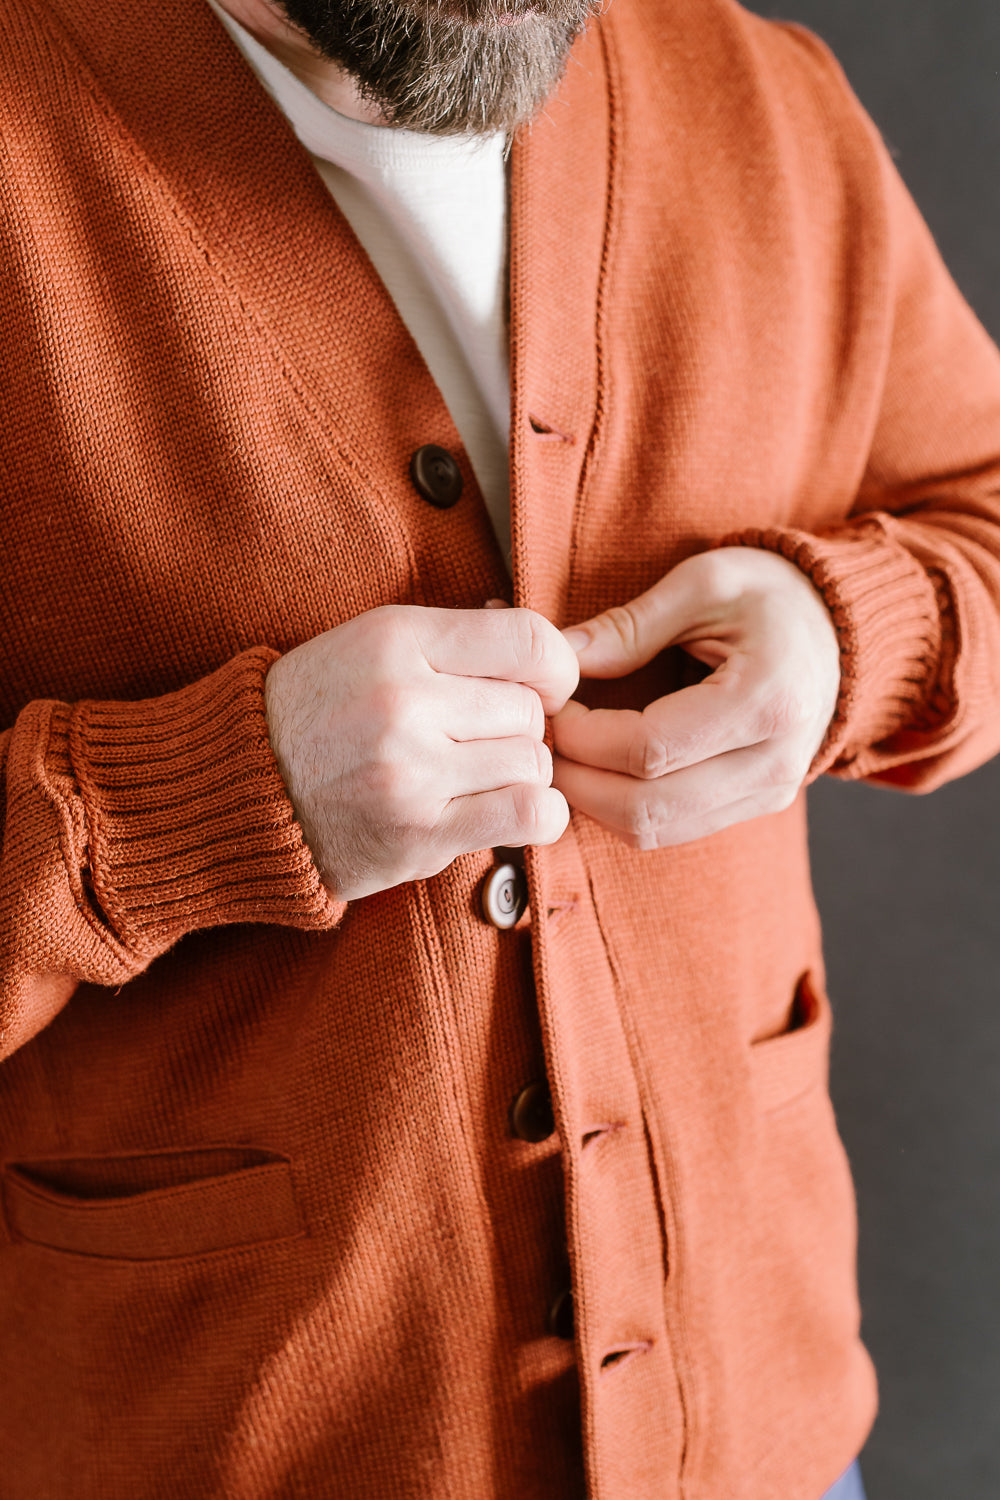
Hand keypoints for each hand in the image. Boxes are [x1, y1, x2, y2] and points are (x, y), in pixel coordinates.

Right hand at [264, 605, 578, 899]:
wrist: (239, 792)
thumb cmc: (316, 713)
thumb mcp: (372, 645)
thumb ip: (457, 644)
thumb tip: (552, 654)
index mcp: (395, 640)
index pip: (530, 639)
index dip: (554, 668)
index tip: (539, 688)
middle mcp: (403, 701)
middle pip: (532, 711)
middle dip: (517, 728)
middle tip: (475, 741)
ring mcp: (411, 772)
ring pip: (533, 763)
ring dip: (517, 774)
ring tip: (470, 776)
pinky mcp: (418, 834)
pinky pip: (529, 815)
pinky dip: (537, 815)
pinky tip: (508, 811)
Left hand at [551, 547, 840, 847]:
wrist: (839, 630)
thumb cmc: (772, 595)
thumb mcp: (705, 582)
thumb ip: (630, 624)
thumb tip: (559, 658)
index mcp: (768, 700)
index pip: (650, 749)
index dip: (585, 736)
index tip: (552, 707)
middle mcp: (774, 762)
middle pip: (647, 807)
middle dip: (578, 781)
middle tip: (540, 743)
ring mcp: (768, 793)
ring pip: (655, 831)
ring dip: (594, 803)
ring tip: (563, 757)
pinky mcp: (755, 805)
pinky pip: (671, 830)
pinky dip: (621, 809)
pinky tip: (596, 771)